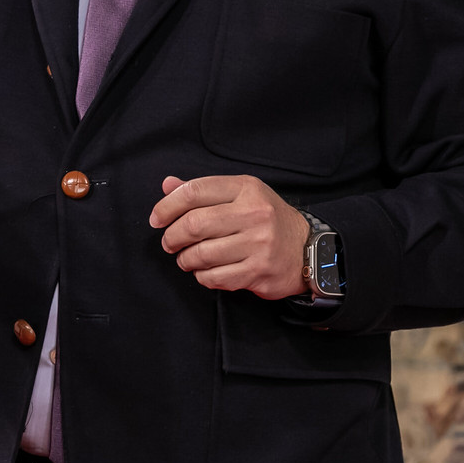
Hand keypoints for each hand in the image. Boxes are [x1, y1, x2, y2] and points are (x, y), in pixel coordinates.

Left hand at [150, 175, 308, 299]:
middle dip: (172, 236)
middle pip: (194, 224)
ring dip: (185, 259)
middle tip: (169, 242)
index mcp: (246, 188)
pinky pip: (215, 278)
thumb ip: (204, 191)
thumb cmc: (267, 219)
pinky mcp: (259, 271)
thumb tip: (167, 185)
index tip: (157, 218)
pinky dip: (202, 277)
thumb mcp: (241, 194)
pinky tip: (204, 272)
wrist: (306, 248)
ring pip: (202, 254)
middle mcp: (254, 213)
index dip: (167, 205)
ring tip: (186, 259)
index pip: (195, 191)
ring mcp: (259, 243)